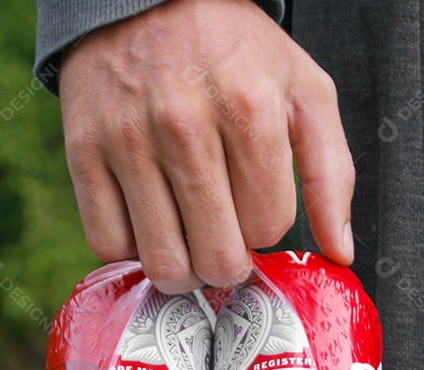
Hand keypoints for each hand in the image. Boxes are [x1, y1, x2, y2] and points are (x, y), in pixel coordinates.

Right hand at [58, 0, 354, 293]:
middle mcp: (185, 126)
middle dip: (227, 262)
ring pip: (163, 262)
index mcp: (249, 108)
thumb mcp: (303, 89)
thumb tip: (339, 252)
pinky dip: (132, 249)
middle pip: (217, 257)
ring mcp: (128, 142)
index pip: (268, 227)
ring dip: (182, 266)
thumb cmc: (231, 49)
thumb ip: (331, 172)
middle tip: (223, 240)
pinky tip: (148, 222)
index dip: (265, 224)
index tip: (253, 202)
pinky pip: (109, 245)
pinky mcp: (83, 154)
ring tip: (187, 238)